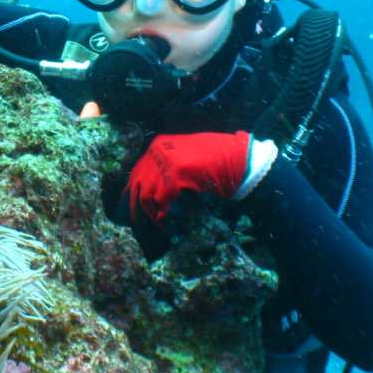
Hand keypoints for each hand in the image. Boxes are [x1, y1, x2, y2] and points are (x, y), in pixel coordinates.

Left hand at [126, 131, 277, 224]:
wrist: (242, 160)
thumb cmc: (218, 163)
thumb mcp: (188, 160)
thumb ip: (168, 172)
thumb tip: (153, 196)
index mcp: (159, 145)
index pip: (136, 173)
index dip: (132, 196)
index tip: (131, 213)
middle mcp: (157, 150)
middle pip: (137, 185)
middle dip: (137, 209)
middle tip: (141, 227)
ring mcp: (165, 161)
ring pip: (147, 195)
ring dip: (153, 215)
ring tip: (161, 227)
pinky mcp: (175, 174)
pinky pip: (162, 201)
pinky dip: (165, 215)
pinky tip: (169, 224)